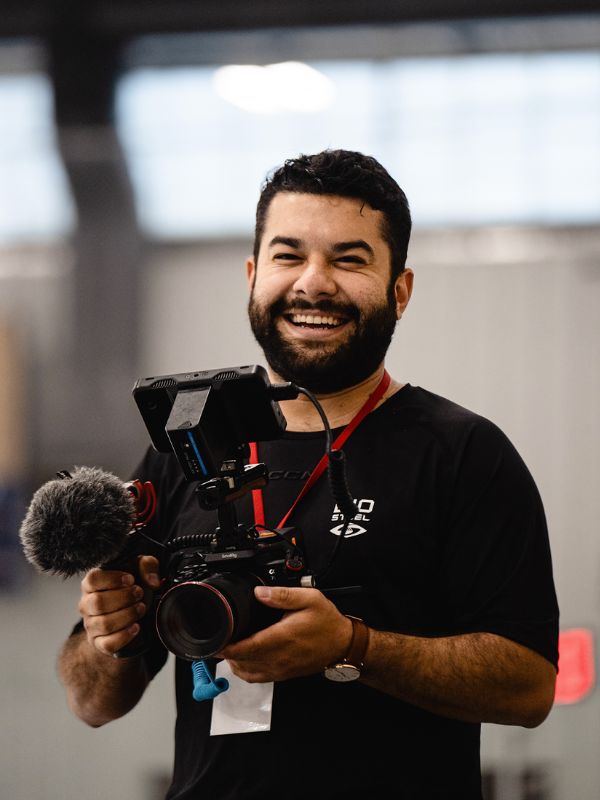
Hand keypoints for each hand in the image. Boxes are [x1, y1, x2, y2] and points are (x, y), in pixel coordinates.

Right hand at [78, 556, 160, 656]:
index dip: (112, 579)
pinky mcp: (98, 642)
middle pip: (97, 602)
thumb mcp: (140, 569)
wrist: (131, 612)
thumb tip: (153, 582)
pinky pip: (108, 644)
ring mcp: (91, 625)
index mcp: (91, 584)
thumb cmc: (131, 586)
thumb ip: (147, 566)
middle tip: (140, 594)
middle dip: (124, 598)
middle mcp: (86, 604)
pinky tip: (136, 627)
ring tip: (141, 608)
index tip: (131, 579)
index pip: (92, 579)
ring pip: (104, 624)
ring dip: (127, 616)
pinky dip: (125, 636)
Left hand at [218, 586, 352, 682]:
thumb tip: (259, 592)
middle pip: (242, 662)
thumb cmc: (327, 622)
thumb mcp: (309, 599)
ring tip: (227, 649)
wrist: (343, 644)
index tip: (216, 639)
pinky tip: (242, 661)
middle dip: (226, 654)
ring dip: (234, 664)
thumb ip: (282, 595)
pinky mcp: (284, 675)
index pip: (246, 648)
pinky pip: (258, 678)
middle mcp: (279, 658)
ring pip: (248, 673)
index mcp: (282, 638)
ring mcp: (281, 669)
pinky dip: (245, 671)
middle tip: (216, 640)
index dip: (227, 646)